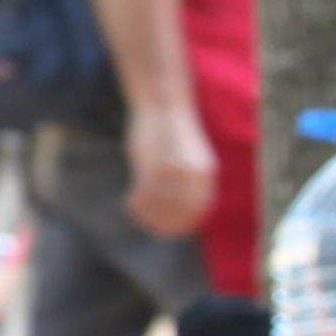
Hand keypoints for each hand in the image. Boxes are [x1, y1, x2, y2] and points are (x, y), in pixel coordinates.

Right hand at [126, 110, 218, 240]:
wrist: (164, 105)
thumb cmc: (173, 131)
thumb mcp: (190, 155)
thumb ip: (188, 178)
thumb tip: (179, 201)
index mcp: (206, 171)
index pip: (198, 209)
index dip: (184, 223)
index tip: (170, 230)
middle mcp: (193, 173)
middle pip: (179, 210)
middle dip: (164, 223)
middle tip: (149, 227)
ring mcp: (172, 169)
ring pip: (160, 204)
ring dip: (147, 213)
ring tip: (136, 213)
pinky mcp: (152, 164)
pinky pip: (145, 193)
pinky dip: (136, 202)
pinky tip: (128, 202)